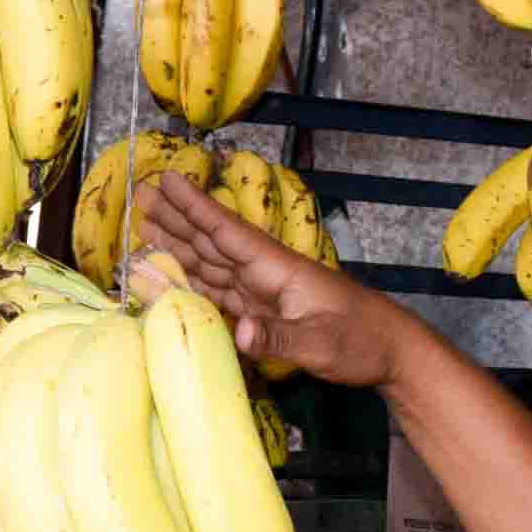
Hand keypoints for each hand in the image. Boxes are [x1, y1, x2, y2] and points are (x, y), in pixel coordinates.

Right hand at [135, 172, 423, 389]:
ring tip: (147, 223)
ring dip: (180, 243)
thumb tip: (241, 332)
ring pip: (212, 262)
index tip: (168, 179)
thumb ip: (281, 339)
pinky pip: (219, 290)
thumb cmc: (361, 342)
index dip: (196, 208)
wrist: (390, 351)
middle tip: (141, 193)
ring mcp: (263, 292)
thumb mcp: (323, 344)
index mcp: (278, 269)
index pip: (228, 233)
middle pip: (212, 241)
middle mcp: (265, 274)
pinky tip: (175, 273)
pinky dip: (193, 279)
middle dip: (177, 218)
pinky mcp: (263, 312)